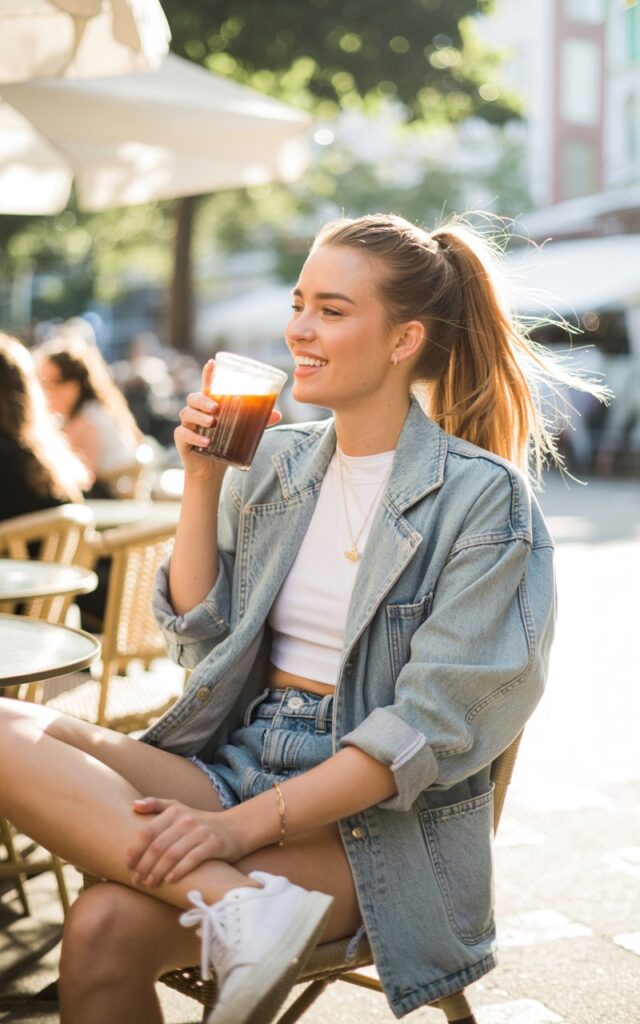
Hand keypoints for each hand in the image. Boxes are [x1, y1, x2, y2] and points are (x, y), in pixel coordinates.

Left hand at [127, 797, 248, 886]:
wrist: (235, 828)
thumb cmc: (200, 823)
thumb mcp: (180, 809)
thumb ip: (157, 805)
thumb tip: (133, 805)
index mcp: (174, 811)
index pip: (147, 831)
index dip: (135, 849)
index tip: (127, 864)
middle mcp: (186, 820)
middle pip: (157, 846)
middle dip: (144, 865)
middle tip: (136, 880)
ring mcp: (200, 832)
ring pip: (172, 854)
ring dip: (157, 872)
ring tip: (150, 884)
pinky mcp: (213, 844)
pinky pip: (192, 859)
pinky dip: (178, 871)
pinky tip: (169, 881)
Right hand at [175, 360, 281, 480]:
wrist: (210, 472)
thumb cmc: (224, 446)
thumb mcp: (241, 433)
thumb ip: (256, 422)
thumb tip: (277, 414)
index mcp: (209, 407)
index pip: (207, 387)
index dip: (208, 374)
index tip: (212, 363)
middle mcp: (196, 413)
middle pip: (193, 398)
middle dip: (203, 400)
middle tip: (216, 408)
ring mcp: (187, 426)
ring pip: (187, 413)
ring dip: (199, 417)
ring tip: (213, 423)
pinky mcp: (181, 440)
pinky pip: (183, 434)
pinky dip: (195, 437)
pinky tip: (206, 442)